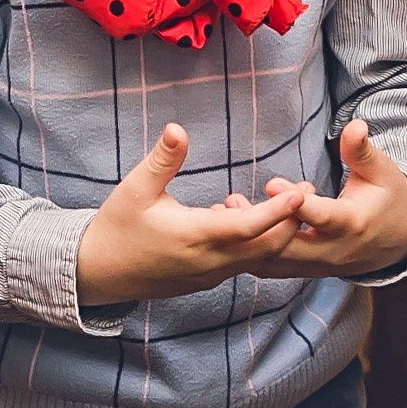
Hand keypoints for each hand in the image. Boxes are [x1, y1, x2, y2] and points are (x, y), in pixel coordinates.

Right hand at [75, 124, 312, 305]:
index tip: (302, 193)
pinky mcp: (206, 279)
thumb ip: (162, 160)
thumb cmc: (117, 227)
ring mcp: (209, 275)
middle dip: (292, 222)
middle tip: (308, 190)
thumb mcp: (135, 188)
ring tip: (291, 202)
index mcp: (195, 237)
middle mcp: (209, 262)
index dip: (279, 212)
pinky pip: (241, 264)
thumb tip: (178, 128)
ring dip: (277, 233)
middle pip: (266, 248)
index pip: (249, 228)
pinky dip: (256, 244)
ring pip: (257, 259)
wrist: (98, 272)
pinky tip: (251, 218)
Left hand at [246, 120, 406, 279]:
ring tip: (225, 212)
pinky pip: (277, 268)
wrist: (398, 241)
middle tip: (232, 202)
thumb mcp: (380, 170)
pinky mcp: (309, 271)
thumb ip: (360, 151)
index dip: (296, 204)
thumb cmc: (387, 197)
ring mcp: (320, 266)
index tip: (272, 185)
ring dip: (250, 241)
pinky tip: (233, 230)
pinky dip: (253, 253)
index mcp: (352, 224)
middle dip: (261, 225)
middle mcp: (334, 251)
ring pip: (279, 261)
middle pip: (291, 246)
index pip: (321, 217)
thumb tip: (355, 125)